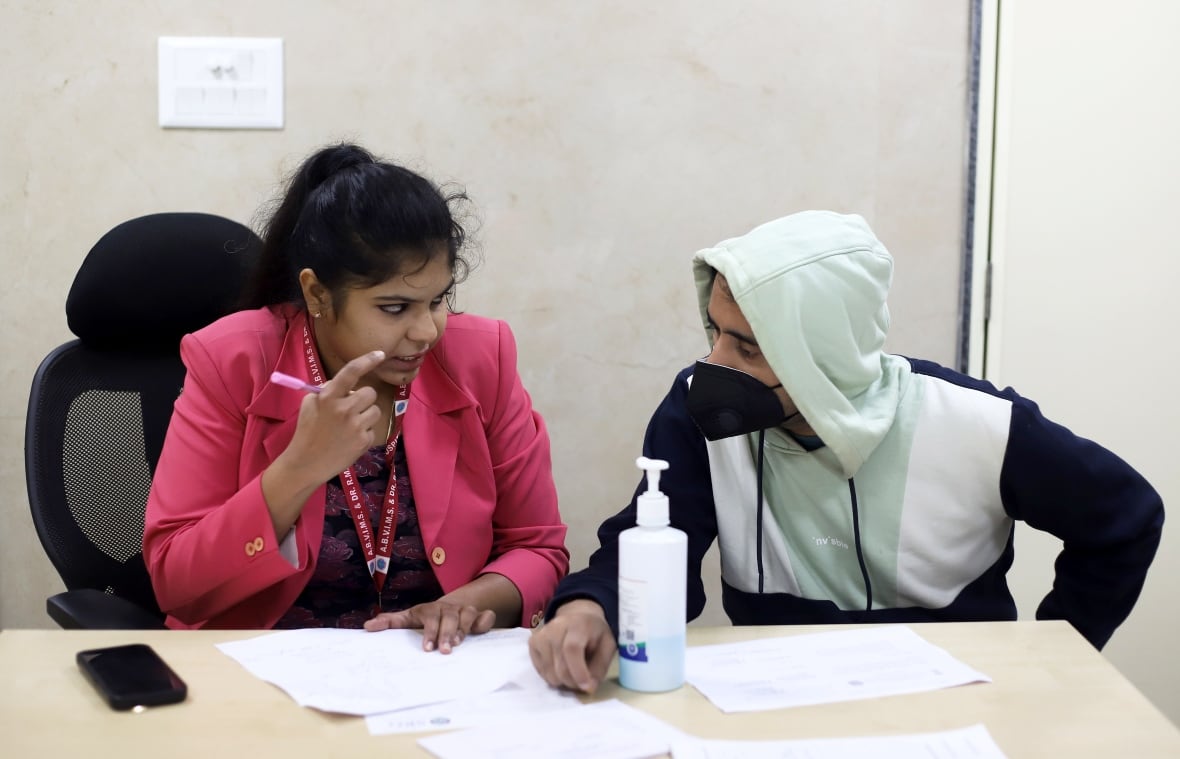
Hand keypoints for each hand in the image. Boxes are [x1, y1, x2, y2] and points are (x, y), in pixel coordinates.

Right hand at [283, 350, 385, 483]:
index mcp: (328, 397)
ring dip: (366, 416)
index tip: (380, 353)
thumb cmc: (307, 432)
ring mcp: (356, 426)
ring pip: (376, 410)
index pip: (351, 372)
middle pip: (370, 393)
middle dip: (363, 399)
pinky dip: (364, 433)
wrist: (306, 464)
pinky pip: (373, 429)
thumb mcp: (309, 405)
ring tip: (350, 426)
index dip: (367, 360)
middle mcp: (344, 409)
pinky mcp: (364, 441)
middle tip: (349, 410)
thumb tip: (347, 385)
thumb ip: (327, 391)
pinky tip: (349, 440)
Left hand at [363, 599, 495, 653]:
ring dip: (464, 629)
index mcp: (429, 609)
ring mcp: (465, 611)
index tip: (427, 649)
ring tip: (457, 645)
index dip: (429, 631)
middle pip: (449, 617)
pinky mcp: (479, 616)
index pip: (430, 616)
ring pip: (467, 615)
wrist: (450, 606)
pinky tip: (482, 629)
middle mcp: (448, 608)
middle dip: (446, 633)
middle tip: (444, 651)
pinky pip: (486, 616)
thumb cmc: (425, 618)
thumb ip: (390, 622)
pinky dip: (486, 621)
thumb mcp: (408, 618)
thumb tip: (367, 627)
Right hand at [528, 599, 615, 692]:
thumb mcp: (608, 645)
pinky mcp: (532, 644)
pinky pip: (541, 673)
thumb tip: (589, 688)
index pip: (572, 649)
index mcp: (577, 625)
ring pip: (550, 674)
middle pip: (560, 667)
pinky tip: (561, 665)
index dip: (579, 672)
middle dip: (574, 682)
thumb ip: (600, 667)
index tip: (587, 687)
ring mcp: (540, 636)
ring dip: (563, 680)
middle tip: (583, 681)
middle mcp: (554, 628)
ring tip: (572, 669)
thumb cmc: (595, 633)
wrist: (577, 616)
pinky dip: (553, 676)